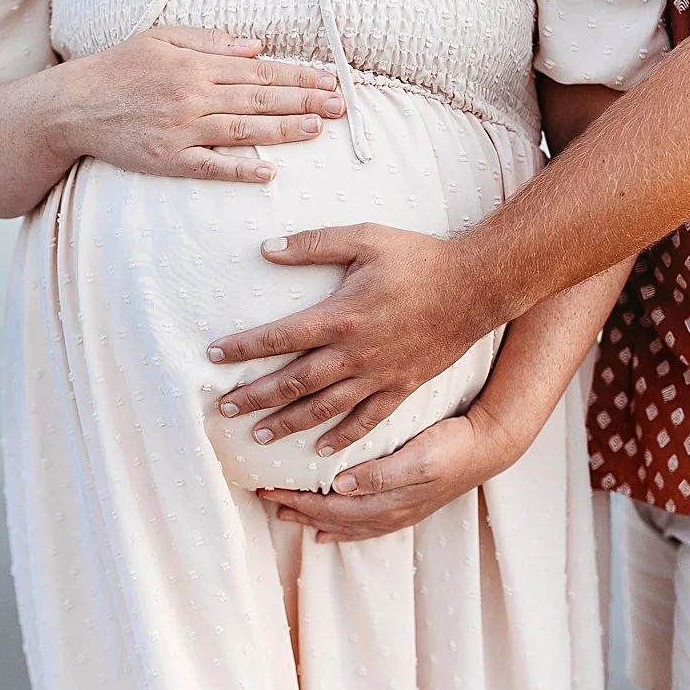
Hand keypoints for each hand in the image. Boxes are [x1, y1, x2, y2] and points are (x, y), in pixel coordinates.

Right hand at [52, 29, 346, 182]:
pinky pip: (211, 167)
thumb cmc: (119, 69)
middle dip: (303, 99)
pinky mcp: (169, 159)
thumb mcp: (161, 38)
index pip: (258, 69)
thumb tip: (257, 47)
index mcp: (196, 63)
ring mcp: (183, 129)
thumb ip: (210, 41)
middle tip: (340, 105)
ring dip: (283, 130)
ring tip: (317, 130)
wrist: (75, 105)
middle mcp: (194, 94)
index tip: (328, 78)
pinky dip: (240, 169)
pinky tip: (269, 172)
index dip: (297, 74)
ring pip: (243, 129)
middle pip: (259, 97)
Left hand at [208, 224, 502, 452]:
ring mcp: (378, 376)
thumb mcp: (365, 238)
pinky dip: (342, 438)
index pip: (279, 336)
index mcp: (341, 316)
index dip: (243, 347)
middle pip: (293, 382)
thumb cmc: (419, 258)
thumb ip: (314, 244)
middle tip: (223, 410)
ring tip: (259, 437)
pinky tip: (321, 451)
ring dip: (288, 424)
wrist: (476, 287)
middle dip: (254, 397)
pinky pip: (366, 421)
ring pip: (324, 409)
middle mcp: (355, 353)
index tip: (213, 356)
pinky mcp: (401, 388)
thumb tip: (268, 248)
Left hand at [261, 414, 493, 542]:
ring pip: (343, 525)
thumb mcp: (419, 457)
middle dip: (296, 510)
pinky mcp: (404, 508)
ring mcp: (396, 514)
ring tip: (286, 514)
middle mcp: (387, 514)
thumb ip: (380, 474)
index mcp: (386, 501)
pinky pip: (362, 527)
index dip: (295, 499)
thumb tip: (340, 487)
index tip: (267, 488)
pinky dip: (339, 530)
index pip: (328, 505)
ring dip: (313, 520)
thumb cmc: (452, 446)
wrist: (487, 450)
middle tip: (265, 497)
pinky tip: (326, 532)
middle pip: (330, 517)